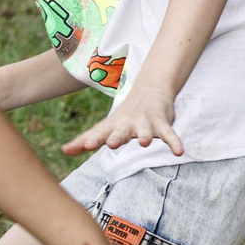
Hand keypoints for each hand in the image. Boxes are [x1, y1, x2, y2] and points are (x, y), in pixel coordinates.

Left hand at [63, 87, 184, 159]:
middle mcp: (127, 124)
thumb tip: (64, 151)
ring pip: (146, 130)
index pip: (100, 133)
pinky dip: (174, 142)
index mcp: (112, 126)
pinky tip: (180, 152)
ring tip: (145, 143)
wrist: (149, 91)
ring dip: (146, 135)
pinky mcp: (161, 123)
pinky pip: (169, 134)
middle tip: (113, 144)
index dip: (92, 139)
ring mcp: (145, 122)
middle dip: (117, 137)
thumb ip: (84, 140)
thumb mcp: (104, 128)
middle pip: (121, 131)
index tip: (85, 146)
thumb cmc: (123, 117)